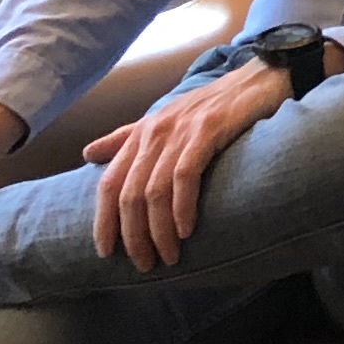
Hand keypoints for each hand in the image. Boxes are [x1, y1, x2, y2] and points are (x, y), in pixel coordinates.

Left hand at [81, 59, 291, 270]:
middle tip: (145, 264)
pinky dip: (182, 207)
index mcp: (141, 134)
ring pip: (154, 191)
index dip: (104, 220)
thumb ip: (125, 138)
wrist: (257, 78)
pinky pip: (185, 176)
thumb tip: (87, 154)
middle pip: (129, 194)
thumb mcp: (163, 120)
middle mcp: (154, 132)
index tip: (106, 252)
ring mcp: (180, 131)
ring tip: (168, 256)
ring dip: (158, 231)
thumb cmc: (210, 106)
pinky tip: (186, 230)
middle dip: (133, 235)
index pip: (109, 184)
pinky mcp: (208, 130)